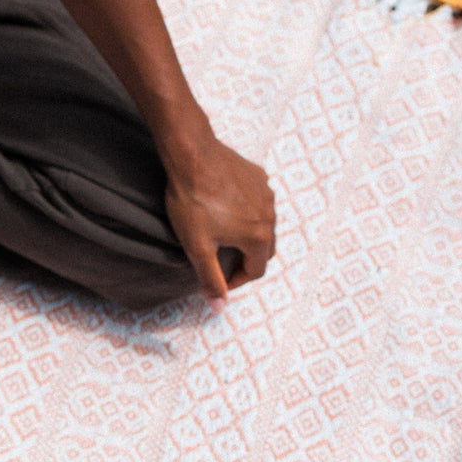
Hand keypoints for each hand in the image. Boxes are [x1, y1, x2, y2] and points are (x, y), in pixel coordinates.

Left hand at [163, 135, 276, 303]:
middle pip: (264, 248)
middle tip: (223, 261)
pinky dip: (246, 210)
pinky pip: (257, 200)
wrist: (191, 154)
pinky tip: (225, 207)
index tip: (219, 280)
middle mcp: (270, 215)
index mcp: (259, 237)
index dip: (236, 281)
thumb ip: (210, 278)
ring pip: (262, 223)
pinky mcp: (257, 175)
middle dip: (246, 259)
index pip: (256, 271)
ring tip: (223, 234)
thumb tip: (219, 307)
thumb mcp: (197, 246)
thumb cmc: (192, 201)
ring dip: (247, 234)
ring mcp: (265, 192)